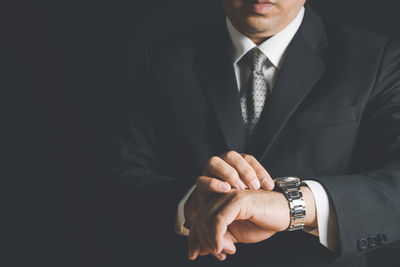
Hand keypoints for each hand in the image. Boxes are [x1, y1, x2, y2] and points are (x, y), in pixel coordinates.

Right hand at [184, 151, 273, 224]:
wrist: (214, 211)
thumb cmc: (235, 200)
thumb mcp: (249, 193)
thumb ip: (259, 187)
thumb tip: (276, 187)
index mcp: (235, 162)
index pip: (248, 159)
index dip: (259, 171)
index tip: (269, 186)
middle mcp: (222, 163)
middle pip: (231, 156)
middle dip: (245, 170)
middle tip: (254, 187)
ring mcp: (209, 172)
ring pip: (214, 162)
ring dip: (228, 173)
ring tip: (239, 187)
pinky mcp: (200, 184)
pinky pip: (202, 179)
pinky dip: (213, 183)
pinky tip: (225, 190)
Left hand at [188, 187, 316, 259]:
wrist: (285, 212)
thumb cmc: (263, 221)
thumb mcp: (236, 234)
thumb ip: (219, 239)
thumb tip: (200, 249)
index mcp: (219, 203)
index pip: (198, 219)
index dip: (193, 238)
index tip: (193, 254)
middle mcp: (221, 196)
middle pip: (199, 220)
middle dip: (203, 242)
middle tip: (217, 254)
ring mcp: (229, 196)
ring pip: (207, 220)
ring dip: (212, 241)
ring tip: (225, 251)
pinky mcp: (238, 200)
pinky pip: (219, 220)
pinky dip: (217, 237)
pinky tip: (223, 247)